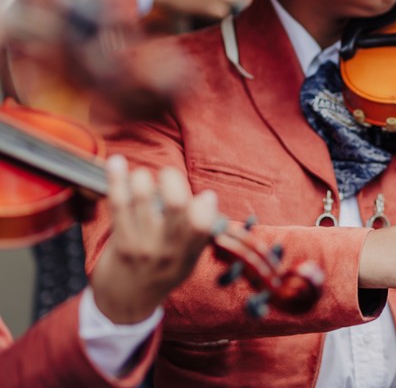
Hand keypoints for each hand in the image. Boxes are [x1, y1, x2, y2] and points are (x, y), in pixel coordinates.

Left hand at [89, 155, 217, 323]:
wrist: (125, 304)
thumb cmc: (158, 275)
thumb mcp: (187, 262)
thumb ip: (199, 233)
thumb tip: (208, 197)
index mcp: (189, 254)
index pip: (203, 226)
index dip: (205, 206)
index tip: (204, 196)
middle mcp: (168, 250)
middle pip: (176, 206)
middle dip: (172, 180)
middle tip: (168, 174)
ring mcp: (143, 246)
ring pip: (143, 201)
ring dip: (143, 179)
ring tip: (142, 174)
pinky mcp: (120, 242)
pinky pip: (119, 204)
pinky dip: (117, 180)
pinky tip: (116, 163)